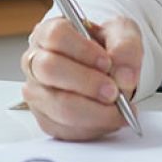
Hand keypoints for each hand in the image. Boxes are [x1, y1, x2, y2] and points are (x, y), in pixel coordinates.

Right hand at [21, 15, 142, 140]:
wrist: (107, 69)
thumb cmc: (106, 47)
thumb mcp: (122, 34)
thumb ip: (126, 47)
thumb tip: (124, 76)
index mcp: (48, 32)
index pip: (56, 36)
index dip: (82, 50)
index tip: (107, 62)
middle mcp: (36, 61)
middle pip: (50, 70)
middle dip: (86, 83)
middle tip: (114, 91)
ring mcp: (38, 93)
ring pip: (57, 105)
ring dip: (93, 110)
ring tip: (118, 108)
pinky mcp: (46, 119)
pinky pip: (65, 130)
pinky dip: (93, 128)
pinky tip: (110, 118)